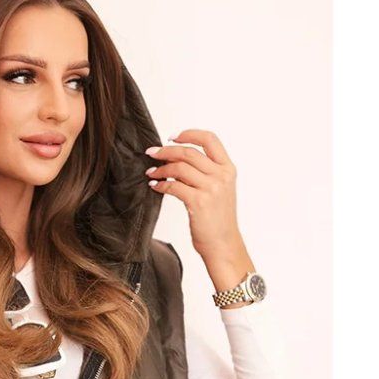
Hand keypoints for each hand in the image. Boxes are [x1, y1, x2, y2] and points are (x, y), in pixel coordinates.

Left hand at [144, 129, 251, 281]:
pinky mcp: (199, 202)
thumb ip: (205, 173)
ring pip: (180, 167)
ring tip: (151, 173)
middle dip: (166, 151)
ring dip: (161, 168)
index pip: (210, 139)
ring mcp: (211, 188)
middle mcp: (221, 176)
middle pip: (189, 152)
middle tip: (151, 153)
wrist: (223, 244)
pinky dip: (161, 185)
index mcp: (228, 169)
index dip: (189, 134)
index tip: (172, 137)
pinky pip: (174, 186)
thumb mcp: (219, 190)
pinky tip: (155, 186)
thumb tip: (176, 161)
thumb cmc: (218, 220)